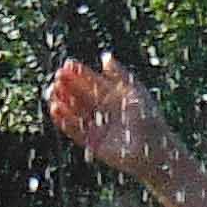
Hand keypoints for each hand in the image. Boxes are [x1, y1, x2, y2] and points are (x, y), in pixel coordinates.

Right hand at [46, 55, 176, 180]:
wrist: (154, 149)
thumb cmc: (149, 118)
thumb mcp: (134, 91)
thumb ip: (119, 75)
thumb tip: (105, 56)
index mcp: (114, 97)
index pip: (92, 83)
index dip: (80, 74)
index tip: (67, 64)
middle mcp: (103, 111)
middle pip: (81, 97)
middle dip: (68, 86)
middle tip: (57, 77)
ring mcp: (97, 127)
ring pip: (75, 113)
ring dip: (63, 102)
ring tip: (52, 92)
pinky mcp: (92, 144)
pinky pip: (75, 131)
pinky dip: (64, 120)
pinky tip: (56, 109)